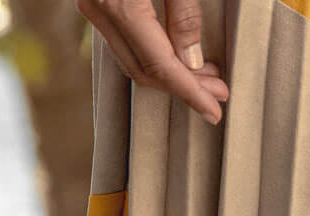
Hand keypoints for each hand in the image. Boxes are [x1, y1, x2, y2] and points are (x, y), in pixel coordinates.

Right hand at [76, 0, 229, 123]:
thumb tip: (191, 61)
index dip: (190, 92)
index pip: (160, 65)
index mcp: (119, 3)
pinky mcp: (95, 1)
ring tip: (203, 78)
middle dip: (184, 87)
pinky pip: (122, 42)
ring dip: (168, 75)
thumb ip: (183, 15)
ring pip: (131, 60)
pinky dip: (149, 57)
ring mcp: (92, 6)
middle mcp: (99, 9)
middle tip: (217, 92)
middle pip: (144, 69)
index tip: (214, 110)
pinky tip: (175, 58)